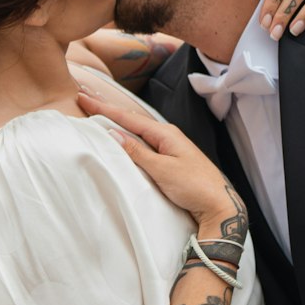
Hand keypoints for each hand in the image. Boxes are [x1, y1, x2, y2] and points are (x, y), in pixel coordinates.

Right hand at [78, 91, 245, 234]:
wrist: (220, 205)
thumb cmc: (195, 187)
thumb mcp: (162, 169)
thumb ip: (137, 152)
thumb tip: (114, 134)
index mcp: (165, 133)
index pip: (128, 118)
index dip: (104, 109)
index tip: (84, 98)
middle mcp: (168, 137)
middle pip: (132, 121)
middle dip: (109, 111)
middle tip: (87, 101)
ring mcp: (171, 148)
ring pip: (138, 132)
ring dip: (119, 125)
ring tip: (100, 116)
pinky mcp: (171, 161)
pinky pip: (145, 145)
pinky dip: (130, 140)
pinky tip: (124, 140)